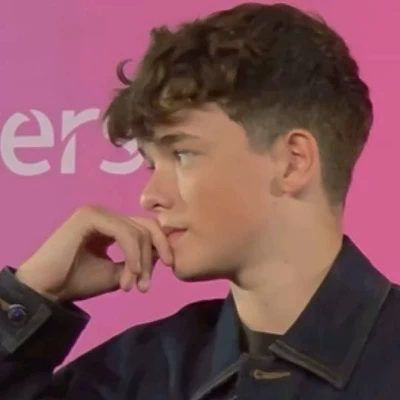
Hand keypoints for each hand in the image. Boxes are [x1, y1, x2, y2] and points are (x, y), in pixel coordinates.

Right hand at [15, 205, 172, 302]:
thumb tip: (163, 253)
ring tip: (133, 285)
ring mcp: (98, 212)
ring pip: (138, 231)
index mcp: (113, 224)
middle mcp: (107, 214)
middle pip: (147, 227)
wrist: (47, 290)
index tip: (168, 269)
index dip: (161, 246)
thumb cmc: (78, 281)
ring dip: (141, 262)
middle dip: (154, 256)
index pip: (147, 228)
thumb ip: (139, 261)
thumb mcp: (118, 273)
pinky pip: (124, 233)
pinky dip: (132, 254)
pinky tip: (129, 274)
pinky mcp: (90, 216)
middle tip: (145, 285)